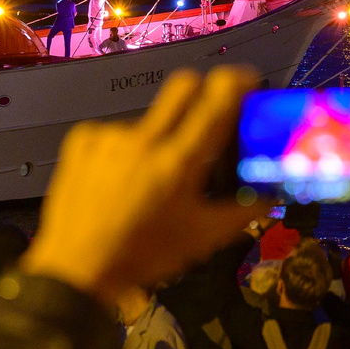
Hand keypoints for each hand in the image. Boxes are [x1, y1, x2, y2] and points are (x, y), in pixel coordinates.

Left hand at [19, 66, 265, 306]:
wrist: (75, 268)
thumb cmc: (144, 255)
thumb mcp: (201, 238)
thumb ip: (243, 212)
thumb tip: (273, 194)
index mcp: (177, 163)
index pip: (215, 102)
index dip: (236, 82)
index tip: (248, 79)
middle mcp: (144, 140)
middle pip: (183, 85)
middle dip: (202, 88)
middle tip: (207, 109)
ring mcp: (109, 136)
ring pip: (149, 119)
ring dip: (158, 137)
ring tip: (147, 176)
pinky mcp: (82, 138)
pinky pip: (115, 132)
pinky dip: (124, 150)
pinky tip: (117, 178)